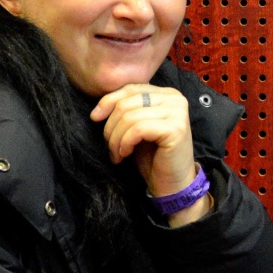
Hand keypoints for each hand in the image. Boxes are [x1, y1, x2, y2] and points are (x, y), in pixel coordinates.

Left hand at [91, 84, 209, 223]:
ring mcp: (178, 112)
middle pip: (127, 102)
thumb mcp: (137, 127)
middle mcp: (175, 98)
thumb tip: (100, 104)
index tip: (94, 118)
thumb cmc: (153, 156)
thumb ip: (128, 109)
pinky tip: (125, 154)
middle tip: (109, 146)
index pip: (131, 89)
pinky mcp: (175, 128)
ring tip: (116, 154)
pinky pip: (138, 129)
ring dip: (116, 138)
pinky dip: (125, 143)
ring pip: (130, 116)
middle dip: (111, 126)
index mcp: (167, 94)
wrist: (172, 183)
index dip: (108, 101)